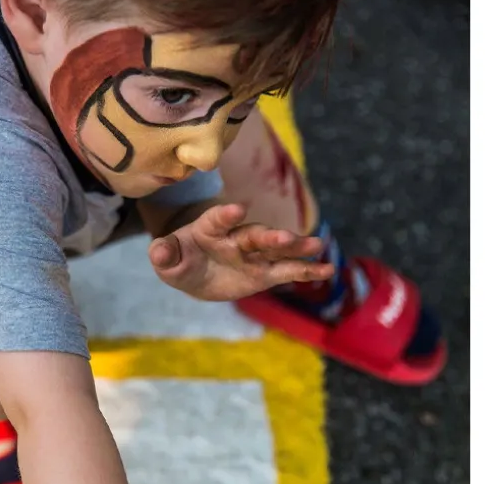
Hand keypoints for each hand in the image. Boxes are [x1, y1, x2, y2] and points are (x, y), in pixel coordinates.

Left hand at [147, 203, 335, 301]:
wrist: (196, 273)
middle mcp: (235, 237)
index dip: (225, 215)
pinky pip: (287, 270)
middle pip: (254, 235)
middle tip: (284, 236)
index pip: (217, 220)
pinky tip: (327, 270)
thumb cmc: (180, 261)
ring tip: (317, 245)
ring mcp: (253, 254)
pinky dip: (306, 270)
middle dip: (268, 235)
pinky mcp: (265, 272)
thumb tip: (157, 252)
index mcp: (208, 228)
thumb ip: (164, 254)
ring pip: (277, 249)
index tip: (236, 209)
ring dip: (296, 247)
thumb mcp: (167, 261)